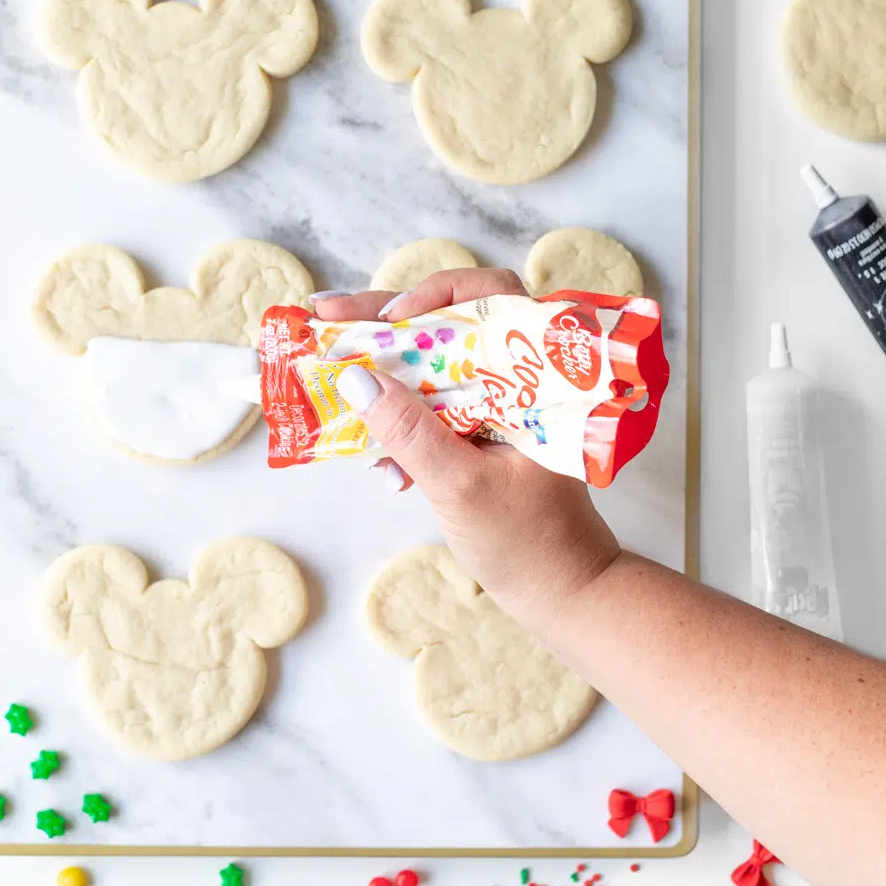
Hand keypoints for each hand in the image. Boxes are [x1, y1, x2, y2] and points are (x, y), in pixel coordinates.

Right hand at [315, 269, 620, 633]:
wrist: (562, 591)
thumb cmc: (529, 541)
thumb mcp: (460, 487)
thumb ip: (409, 433)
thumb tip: (356, 380)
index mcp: (533, 373)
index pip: (490, 298)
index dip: (435, 294)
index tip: (388, 319)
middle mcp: (515, 376)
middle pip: (446, 324)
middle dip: (382, 321)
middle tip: (323, 318)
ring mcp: (495, 403)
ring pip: (431, 362)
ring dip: (381, 367)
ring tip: (327, 363)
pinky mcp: (476, 430)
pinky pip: (428, 404)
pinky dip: (396, 417)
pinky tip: (373, 455)